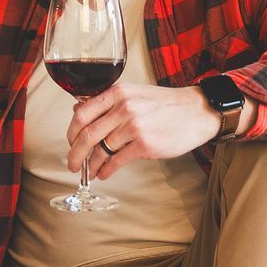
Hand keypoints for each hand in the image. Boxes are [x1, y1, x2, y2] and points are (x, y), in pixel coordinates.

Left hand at [67, 84, 222, 179]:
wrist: (196, 111)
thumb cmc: (164, 104)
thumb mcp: (133, 93)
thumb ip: (107, 102)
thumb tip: (77, 110)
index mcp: (117, 93)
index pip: (82, 114)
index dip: (71, 132)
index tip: (70, 142)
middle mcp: (123, 108)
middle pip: (87, 135)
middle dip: (75, 153)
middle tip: (72, 164)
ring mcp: (134, 126)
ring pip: (101, 150)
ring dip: (92, 165)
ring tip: (90, 172)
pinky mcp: (145, 144)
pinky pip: (117, 161)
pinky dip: (107, 170)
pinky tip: (104, 173)